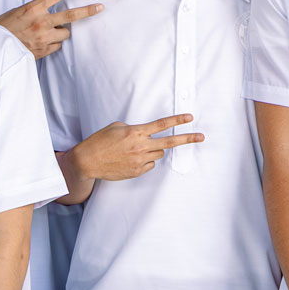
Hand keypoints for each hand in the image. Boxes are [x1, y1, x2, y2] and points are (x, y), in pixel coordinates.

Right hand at [0, 0, 102, 58]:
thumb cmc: (5, 27)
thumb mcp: (19, 11)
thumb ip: (37, 10)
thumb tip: (54, 11)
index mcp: (33, 8)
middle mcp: (41, 22)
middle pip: (71, 15)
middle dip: (88, 11)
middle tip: (100, 7)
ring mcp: (43, 37)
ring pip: (65, 33)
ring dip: (61, 32)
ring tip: (47, 32)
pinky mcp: (43, 51)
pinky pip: (57, 46)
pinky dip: (53, 43)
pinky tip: (43, 42)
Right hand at [71, 114, 201, 180]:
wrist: (88, 161)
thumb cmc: (100, 142)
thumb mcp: (116, 127)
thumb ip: (134, 129)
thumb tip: (146, 134)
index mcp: (135, 132)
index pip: (161, 125)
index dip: (177, 120)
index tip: (189, 118)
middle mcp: (141, 146)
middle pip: (169, 142)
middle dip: (187, 138)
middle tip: (201, 137)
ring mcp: (140, 160)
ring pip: (158, 153)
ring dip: (152, 149)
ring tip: (135, 149)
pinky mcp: (137, 171)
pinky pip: (149, 164)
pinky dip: (145, 160)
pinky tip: (130, 159)